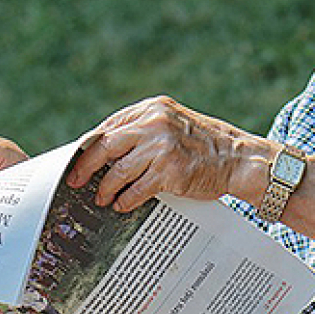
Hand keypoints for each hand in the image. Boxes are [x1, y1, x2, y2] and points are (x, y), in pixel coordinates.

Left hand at [65, 96, 268, 211]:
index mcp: (153, 109)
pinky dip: (125, 200)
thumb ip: (145, 129)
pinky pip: (137, 189)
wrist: (239, 158)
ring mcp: (162, 147)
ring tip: (101, 198)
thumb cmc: (206, 144)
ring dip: (106, 188)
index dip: (89, 145)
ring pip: (118, 171)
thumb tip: (107, 149)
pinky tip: (122, 205)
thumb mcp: (174, 123)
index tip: (77, 160)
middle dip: (86, 166)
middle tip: (75, 180)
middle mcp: (155, 124)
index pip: (110, 126)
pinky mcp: (170, 171)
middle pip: (106, 145)